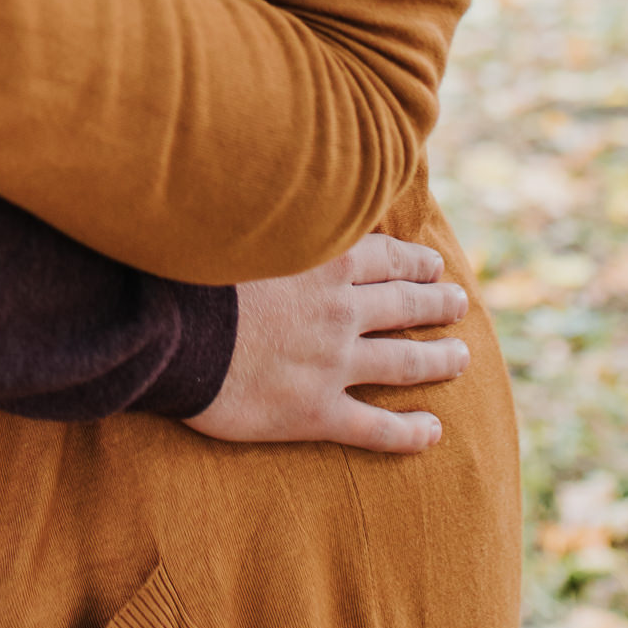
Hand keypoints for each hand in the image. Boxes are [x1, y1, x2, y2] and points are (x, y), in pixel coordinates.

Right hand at [187, 236, 468, 454]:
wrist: (167, 332)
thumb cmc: (188, 271)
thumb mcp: (236, 223)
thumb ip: (269, 218)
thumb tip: (274, 194)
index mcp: (324, 262)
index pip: (386, 257)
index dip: (415, 261)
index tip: (434, 263)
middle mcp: (340, 311)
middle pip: (405, 306)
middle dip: (437, 304)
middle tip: (459, 303)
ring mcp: (332, 364)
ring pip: (403, 364)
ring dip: (438, 361)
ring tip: (461, 358)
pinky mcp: (315, 412)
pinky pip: (375, 427)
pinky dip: (409, 432)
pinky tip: (433, 432)